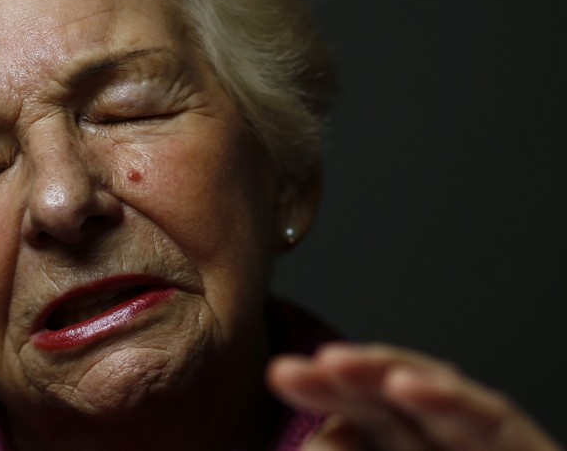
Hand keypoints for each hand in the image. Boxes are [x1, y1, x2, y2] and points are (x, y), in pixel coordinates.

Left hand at [268, 343, 560, 449]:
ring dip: (380, 374)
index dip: (320, 405)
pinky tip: (404, 385)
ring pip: (426, 400)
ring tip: (334, 364)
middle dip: (334, 383)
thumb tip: (323, 444)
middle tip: (284, 373)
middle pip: (379, 406)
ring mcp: (477, 447)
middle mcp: (432, 450)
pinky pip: (487, 416)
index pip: (350, 430)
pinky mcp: (522, 448)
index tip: (283, 382)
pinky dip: (446, 398)